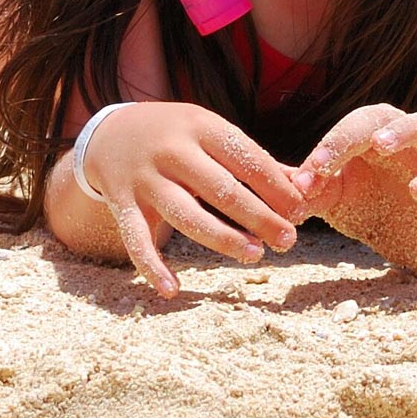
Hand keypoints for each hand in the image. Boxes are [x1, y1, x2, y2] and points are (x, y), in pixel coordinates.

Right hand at [70, 102, 302, 296]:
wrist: (110, 133)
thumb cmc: (177, 135)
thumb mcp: (211, 133)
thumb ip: (253, 160)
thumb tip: (305, 186)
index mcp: (200, 127)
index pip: (245, 157)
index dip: (275, 186)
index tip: (300, 211)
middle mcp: (172, 151)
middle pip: (221, 189)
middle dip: (259, 217)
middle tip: (288, 241)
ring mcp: (145, 179)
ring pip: (186, 215)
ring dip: (222, 239)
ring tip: (255, 254)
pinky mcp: (122, 204)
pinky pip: (136, 240)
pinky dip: (152, 267)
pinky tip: (173, 290)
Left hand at [292, 104, 416, 272]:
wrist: (403, 242)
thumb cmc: (365, 205)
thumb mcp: (332, 198)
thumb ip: (309, 188)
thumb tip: (276, 179)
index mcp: (371, 134)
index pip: (350, 126)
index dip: (329, 145)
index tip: (308, 172)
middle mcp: (403, 137)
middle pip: (383, 115)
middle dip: (352, 133)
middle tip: (327, 158)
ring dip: (405, 129)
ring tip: (381, 143)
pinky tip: (416, 190)